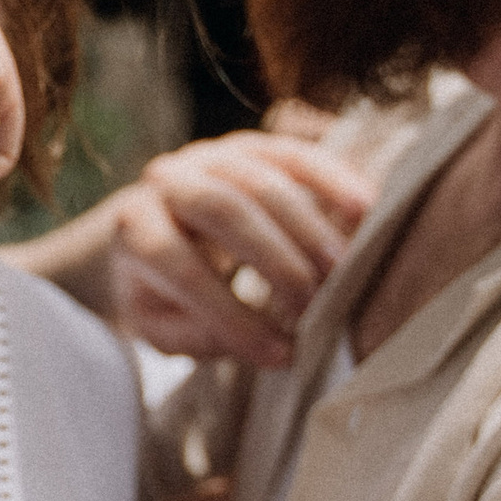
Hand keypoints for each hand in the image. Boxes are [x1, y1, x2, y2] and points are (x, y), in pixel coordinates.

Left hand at [98, 132, 370, 367]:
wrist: (156, 226)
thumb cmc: (163, 289)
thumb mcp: (162, 324)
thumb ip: (199, 335)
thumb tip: (265, 343)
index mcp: (135, 228)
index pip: (178, 267)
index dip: (232, 314)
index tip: (280, 354)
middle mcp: (168, 181)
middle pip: (223, 210)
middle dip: (275, 260)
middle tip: (316, 305)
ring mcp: (212, 156)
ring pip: (263, 181)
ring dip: (309, 227)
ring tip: (345, 271)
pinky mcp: (255, 146)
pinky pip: (297, 155)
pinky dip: (333, 179)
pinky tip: (366, 209)